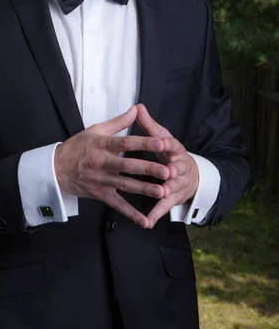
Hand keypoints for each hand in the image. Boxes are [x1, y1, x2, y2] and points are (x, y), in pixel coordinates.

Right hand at [54, 105, 170, 228]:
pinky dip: (131, 214)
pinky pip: (117, 205)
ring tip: (162, 191)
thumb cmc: (77, 146)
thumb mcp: (95, 130)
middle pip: (128, 165)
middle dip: (148, 168)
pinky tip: (145, 220)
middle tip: (167, 171)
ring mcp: (101, 180)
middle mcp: (102, 162)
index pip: (126, 142)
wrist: (55, 168)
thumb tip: (136, 109)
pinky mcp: (100, 194)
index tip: (161, 142)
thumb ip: (118, 121)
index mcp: (102, 144)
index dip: (144, 143)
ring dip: (144, 189)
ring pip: (125, 185)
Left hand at [136, 104, 198, 227]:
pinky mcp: (172, 198)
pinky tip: (148, 222)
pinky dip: (156, 214)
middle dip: (174, 169)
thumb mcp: (162, 136)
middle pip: (177, 167)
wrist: (191, 174)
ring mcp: (177, 183)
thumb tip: (137, 107)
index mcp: (175, 149)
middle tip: (169, 170)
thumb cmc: (171, 152)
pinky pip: (164, 207)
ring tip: (163, 194)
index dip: (168, 143)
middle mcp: (179, 167)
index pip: (172, 144)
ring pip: (173, 187)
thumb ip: (149, 125)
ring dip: (168, 191)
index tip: (163, 141)